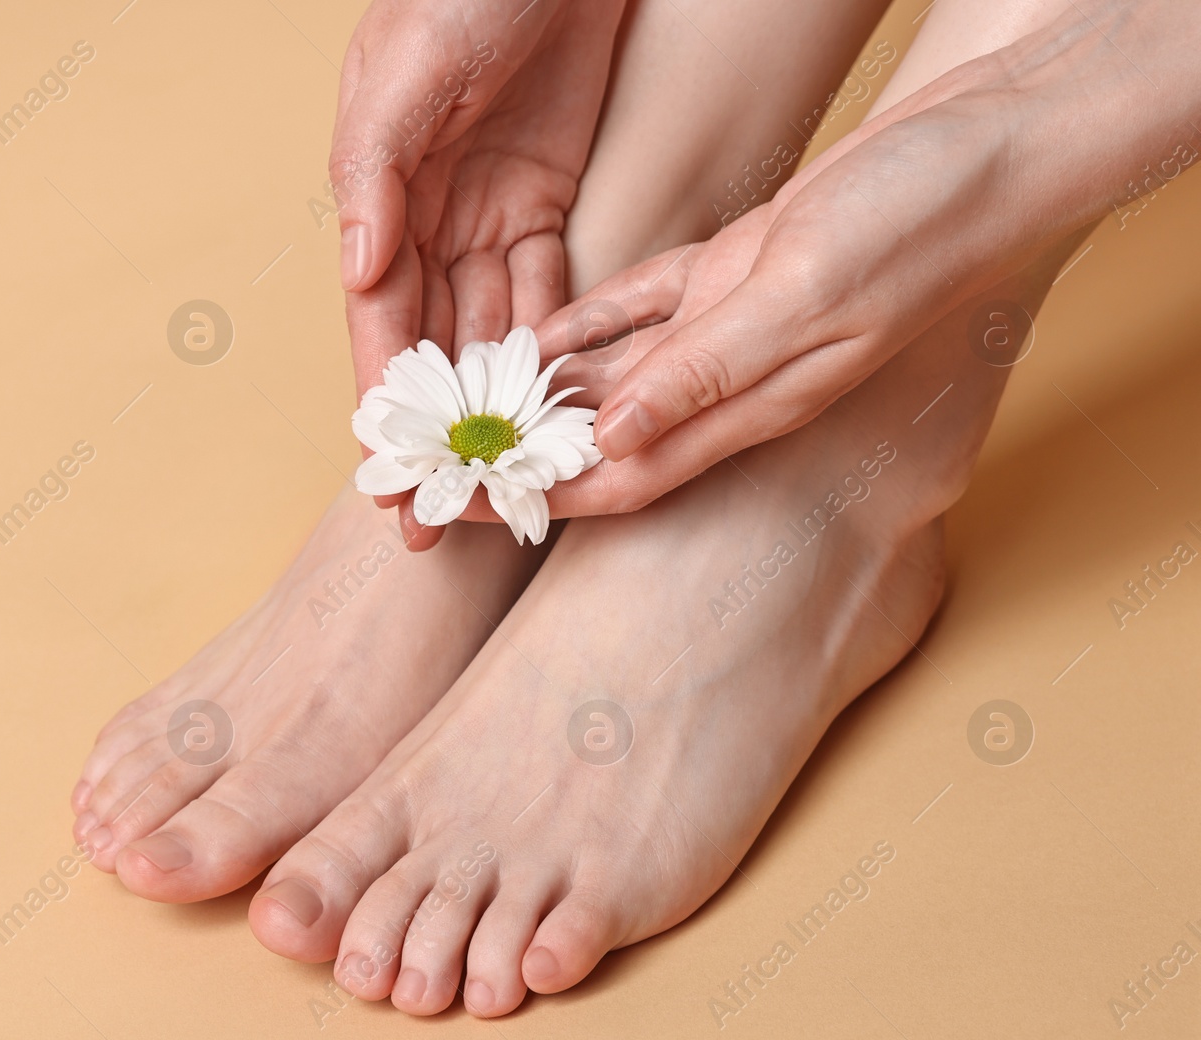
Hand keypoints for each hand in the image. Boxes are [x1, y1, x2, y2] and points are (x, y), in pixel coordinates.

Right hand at [331, 0, 625, 546]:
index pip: (383, 324)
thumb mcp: (403, 73)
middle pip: (433, 347)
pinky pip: (547, 285)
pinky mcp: (544, 195)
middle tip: (446, 520)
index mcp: (383, 198)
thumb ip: (376, 172)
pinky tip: (557, 401)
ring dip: (496, 406)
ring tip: (509, 483)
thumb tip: (357, 271)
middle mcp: (429, 218)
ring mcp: (488, 211)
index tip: (391, 487)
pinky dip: (550, 343)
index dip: (388, 409)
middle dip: (439, 434)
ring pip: (490, 330)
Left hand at [523, 0, 1200, 516]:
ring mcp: (731, 325)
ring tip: (464, 404)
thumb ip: (710, 371)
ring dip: (544, 397)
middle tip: (437, 462)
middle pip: (603, 439)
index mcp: (749, 402)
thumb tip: (618, 438)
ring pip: (616, 379)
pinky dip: (586, 326)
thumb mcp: (804, 293)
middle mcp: (731, 378)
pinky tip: (537, 335)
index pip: (622, 476)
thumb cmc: (914, 222)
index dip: (540, 498)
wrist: (985, 146)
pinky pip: (641, 310)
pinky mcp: (735, 271)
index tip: (461, 510)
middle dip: (522, 457)